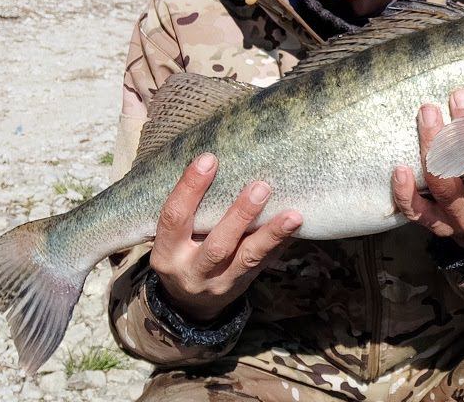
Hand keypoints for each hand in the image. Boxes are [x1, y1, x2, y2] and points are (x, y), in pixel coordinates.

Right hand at [150, 154, 301, 323]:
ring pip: (248, 258)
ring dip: (271, 234)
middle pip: (217, 245)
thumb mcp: (172, 238)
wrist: (189, 303)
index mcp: (167, 252)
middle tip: (261, 186)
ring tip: (293, 215)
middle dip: (240, 215)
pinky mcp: (242, 285)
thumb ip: (189, 210)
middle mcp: (191, 270)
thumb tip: (216, 162)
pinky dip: (281, 243)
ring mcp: (219, 282)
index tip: (209, 159)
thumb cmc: (181, 252)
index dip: (190, 188)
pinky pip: (265, 263)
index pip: (174, 218)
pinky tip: (297, 226)